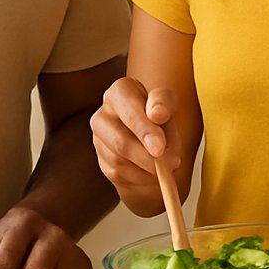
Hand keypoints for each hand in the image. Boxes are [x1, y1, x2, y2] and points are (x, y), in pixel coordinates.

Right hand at [89, 76, 182, 216]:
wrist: (153, 141)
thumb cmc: (159, 118)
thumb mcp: (168, 105)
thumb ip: (164, 104)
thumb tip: (157, 114)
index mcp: (120, 91)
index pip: (127, 106)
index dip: (144, 128)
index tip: (160, 147)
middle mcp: (103, 113)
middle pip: (120, 140)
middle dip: (146, 155)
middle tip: (169, 164)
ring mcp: (99, 139)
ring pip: (119, 160)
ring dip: (147, 168)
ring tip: (168, 167)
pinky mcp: (101, 160)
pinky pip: (118, 173)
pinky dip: (140, 176)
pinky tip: (152, 172)